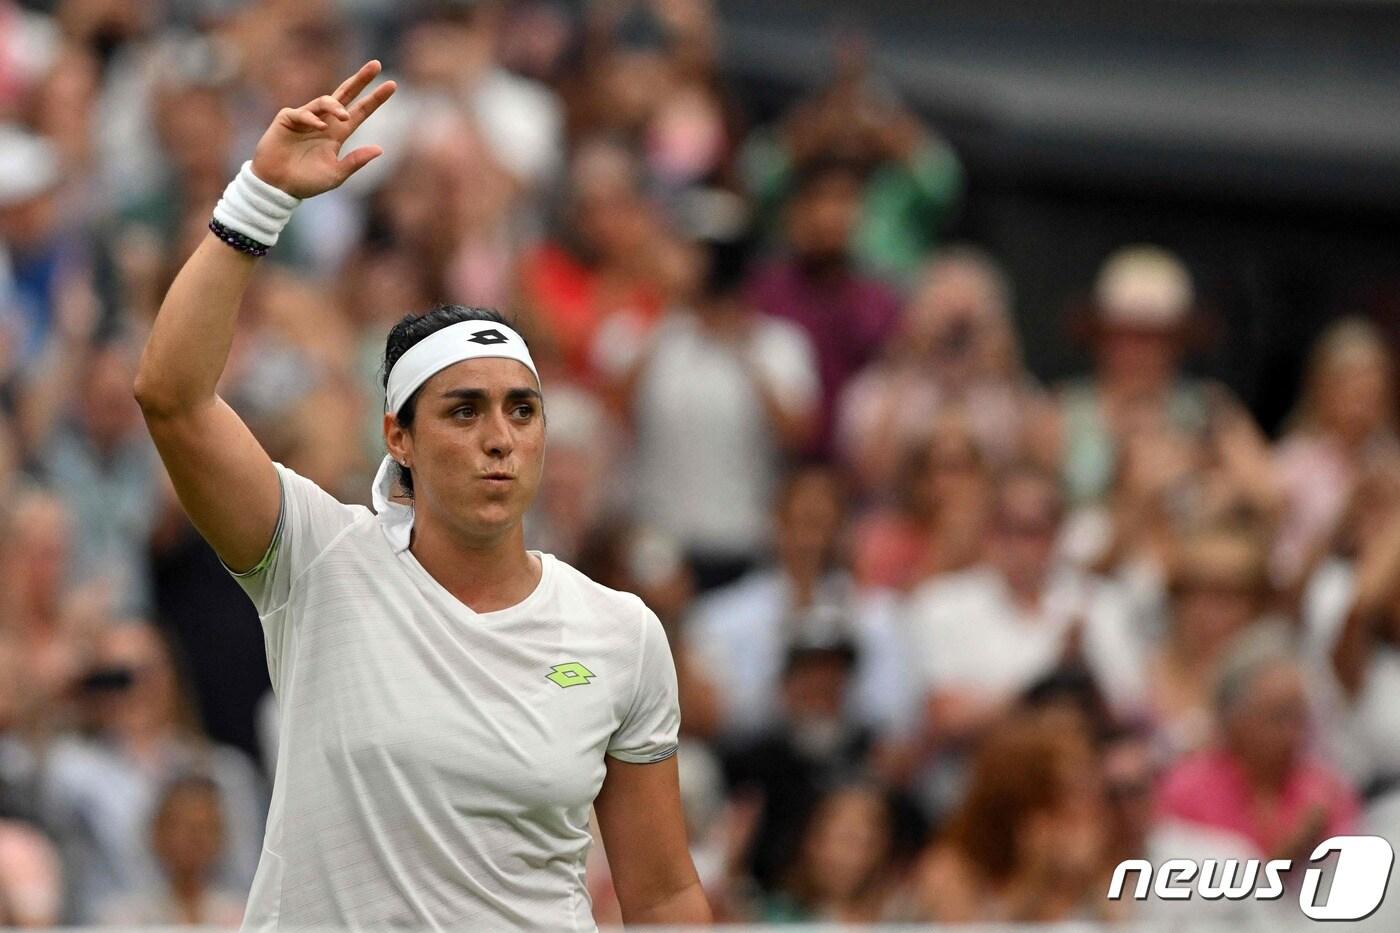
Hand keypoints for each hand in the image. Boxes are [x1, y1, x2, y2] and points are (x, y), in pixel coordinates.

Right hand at [251, 60, 395, 198]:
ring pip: (325, 101)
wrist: (278, 186)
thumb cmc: (306, 182)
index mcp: (338, 134)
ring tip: (345, 116)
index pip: (360, 111)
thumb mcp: (336, 174)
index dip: (375, 99)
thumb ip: (355, 162)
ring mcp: (306, 118)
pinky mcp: (288, 119)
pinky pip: (303, 112)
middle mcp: (324, 122)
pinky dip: (313, 118)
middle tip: (376, 64)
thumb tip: (380, 149)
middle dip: (360, 79)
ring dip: (336, 106)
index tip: (392, 85)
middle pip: (345, 94)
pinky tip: (320, 126)